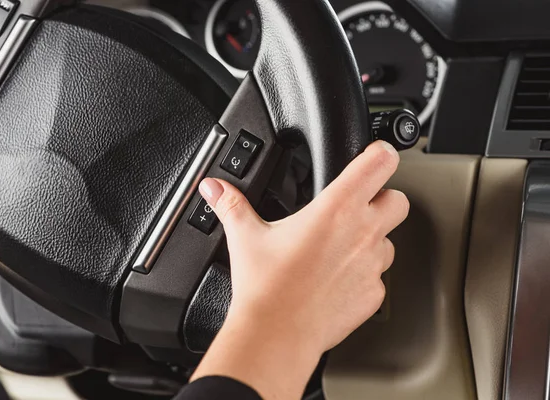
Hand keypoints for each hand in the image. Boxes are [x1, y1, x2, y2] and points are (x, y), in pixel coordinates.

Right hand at [191, 141, 408, 398]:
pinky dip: (364, 274)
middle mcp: (362, 233)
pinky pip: (378, 276)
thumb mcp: (245, 236)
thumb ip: (231, 204)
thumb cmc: (265, 287)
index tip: (372, 156)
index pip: (380, 163)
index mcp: (336, 208)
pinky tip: (336, 280)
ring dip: (373, 239)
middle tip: (358, 207)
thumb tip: (214, 187)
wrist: (276, 335)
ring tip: (340, 249)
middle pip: (398, 200)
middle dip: (383, 199)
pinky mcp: (373, 294)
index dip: (380, 154)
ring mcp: (372, 265)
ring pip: (391, 240)